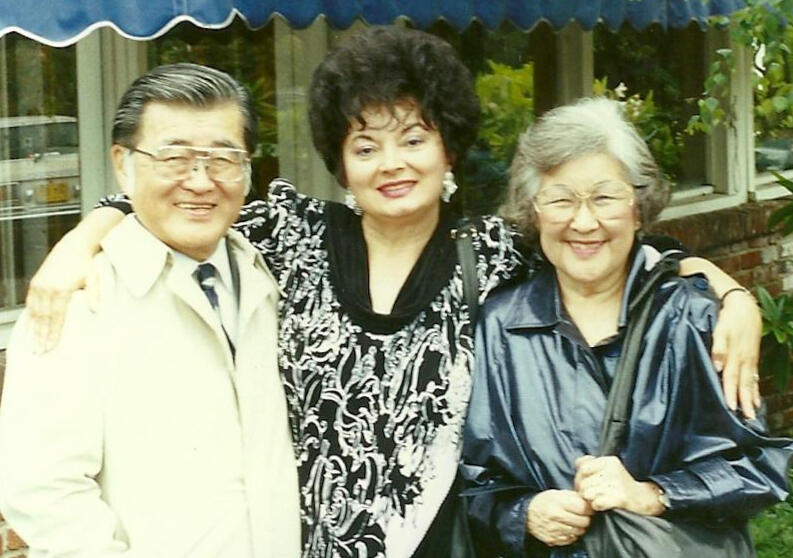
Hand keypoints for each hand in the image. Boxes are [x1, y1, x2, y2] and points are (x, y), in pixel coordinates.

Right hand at [25, 230, 94, 351]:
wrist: (76, 244)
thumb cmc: (88, 263)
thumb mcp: (95, 278)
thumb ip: (94, 294)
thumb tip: (95, 310)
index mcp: (62, 290)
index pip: (56, 318)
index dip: (52, 334)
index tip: (49, 347)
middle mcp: (48, 288)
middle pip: (43, 318)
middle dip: (40, 336)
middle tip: (39, 351)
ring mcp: (39, 284)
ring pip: (34, 312)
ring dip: (33, 328)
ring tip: (33, 343)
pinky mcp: (36, 281)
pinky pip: (30, 302)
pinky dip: (30, 315)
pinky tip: (30, 325)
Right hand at [526, 489, 592, 546]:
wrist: (526, 514)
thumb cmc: (543, 502)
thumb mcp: (556, 493)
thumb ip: (573, 496)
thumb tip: (588, 501)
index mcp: (557, 503)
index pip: (583, 508)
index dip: (588, 508)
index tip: (588, 508)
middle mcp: (556, 517)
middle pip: (583, 522)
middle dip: (585, 518)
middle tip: (581, 515)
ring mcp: (554, 530)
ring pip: (578, 532)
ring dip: (579, 527)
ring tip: (573, 522)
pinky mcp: (552, 539)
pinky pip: (570, 540)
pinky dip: (571, 535)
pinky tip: (567, 528)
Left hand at [574, 455, 664, 515]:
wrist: (643, 498)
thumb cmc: (620, 483)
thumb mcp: (608, 467)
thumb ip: (590, 463)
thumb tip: (577, 463)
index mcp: (608, 461)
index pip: (582, 468)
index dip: (580, 478)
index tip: (584, 485)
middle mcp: (612, 470)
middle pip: (583, 483)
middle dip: (582, 492)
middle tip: (589, 496)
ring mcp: (616, 484)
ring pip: (587, 494)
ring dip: (589, 500)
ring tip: (596, 500)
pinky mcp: (620, 498)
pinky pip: (596, 503)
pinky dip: (596, 506)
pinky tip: (602, 505)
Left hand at [712, 289, 761, 418]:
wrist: (744, 307)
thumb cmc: (729, 318)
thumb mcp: (720, 330)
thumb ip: (719, 348)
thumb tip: (718, 366)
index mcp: (735, 355)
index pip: (731, 378)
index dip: (730, 393)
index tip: (731, 407)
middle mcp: (744, 360)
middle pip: (744, 384)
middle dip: (745, 402)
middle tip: (748, 419)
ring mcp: (750, 359)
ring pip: (751, 382)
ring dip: (751, 397)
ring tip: (753, 412)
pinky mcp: (753, 357)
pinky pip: (754, 376)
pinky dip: (755, 388)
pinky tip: (755, 397)